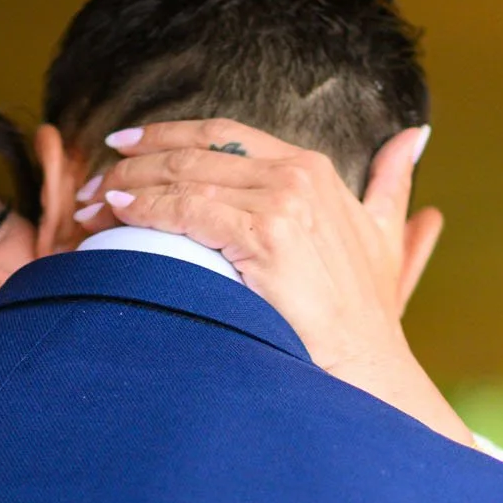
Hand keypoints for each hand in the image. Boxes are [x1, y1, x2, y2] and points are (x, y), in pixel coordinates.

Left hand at [80, 120, 470, 444]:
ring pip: (183, 178)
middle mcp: (297, 175)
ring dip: (128, 186)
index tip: (125, 145)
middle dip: (136, 163)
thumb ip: (390, 185)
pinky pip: (185, 210)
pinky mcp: (265, 235)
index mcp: (312, 169)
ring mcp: (282, 202)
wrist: (366, 368)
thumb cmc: (366, 317)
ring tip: (91, 204)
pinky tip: (115, 214)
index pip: (223, 135)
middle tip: (94, 181)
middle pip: (195, 152)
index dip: (169, 135)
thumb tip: (411, 138)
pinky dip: (144, 208)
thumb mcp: (384, 239)